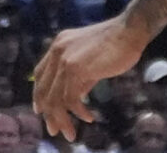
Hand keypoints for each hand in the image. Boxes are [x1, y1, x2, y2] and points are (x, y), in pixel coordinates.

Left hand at [32, 16, 147, 139]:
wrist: (128, 32)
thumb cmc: (114, 45)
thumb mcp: (90, 61)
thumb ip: (80, 78)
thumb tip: (77, 97)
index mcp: (58, 45)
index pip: (39, 73)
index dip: (38, 94)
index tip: (40, 110)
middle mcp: (57, 51)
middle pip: (43, 89)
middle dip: (48, 114)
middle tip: (55, 131)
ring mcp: (65, 59)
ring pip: (55, 98)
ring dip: (62, 120)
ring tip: (71, 133)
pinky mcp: (76, 67)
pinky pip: (70, 98)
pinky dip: (77, 112)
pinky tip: (88, 117)